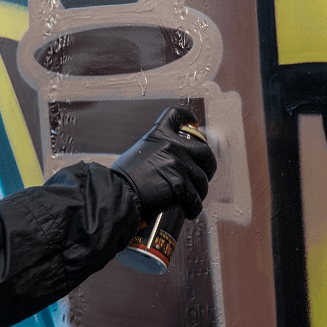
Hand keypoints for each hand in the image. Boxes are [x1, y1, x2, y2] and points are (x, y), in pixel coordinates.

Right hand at [110, 106, 216, 221]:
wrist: (118, 194)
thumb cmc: (123, 179)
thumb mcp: (138, 153)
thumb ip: (156, 152)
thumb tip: (168, 163)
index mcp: (158, 135)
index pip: (177, 115)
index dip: (189, 119)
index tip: (194, 125)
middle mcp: (171, 145)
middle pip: (204, 151)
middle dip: (208, 167)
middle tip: (202, 177)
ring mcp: (177, 163)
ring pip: (202, 179)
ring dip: (200, 192)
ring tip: (191, 201)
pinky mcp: (180, 183)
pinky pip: (195, 197)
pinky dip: (194, 207)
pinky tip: (189, 211)